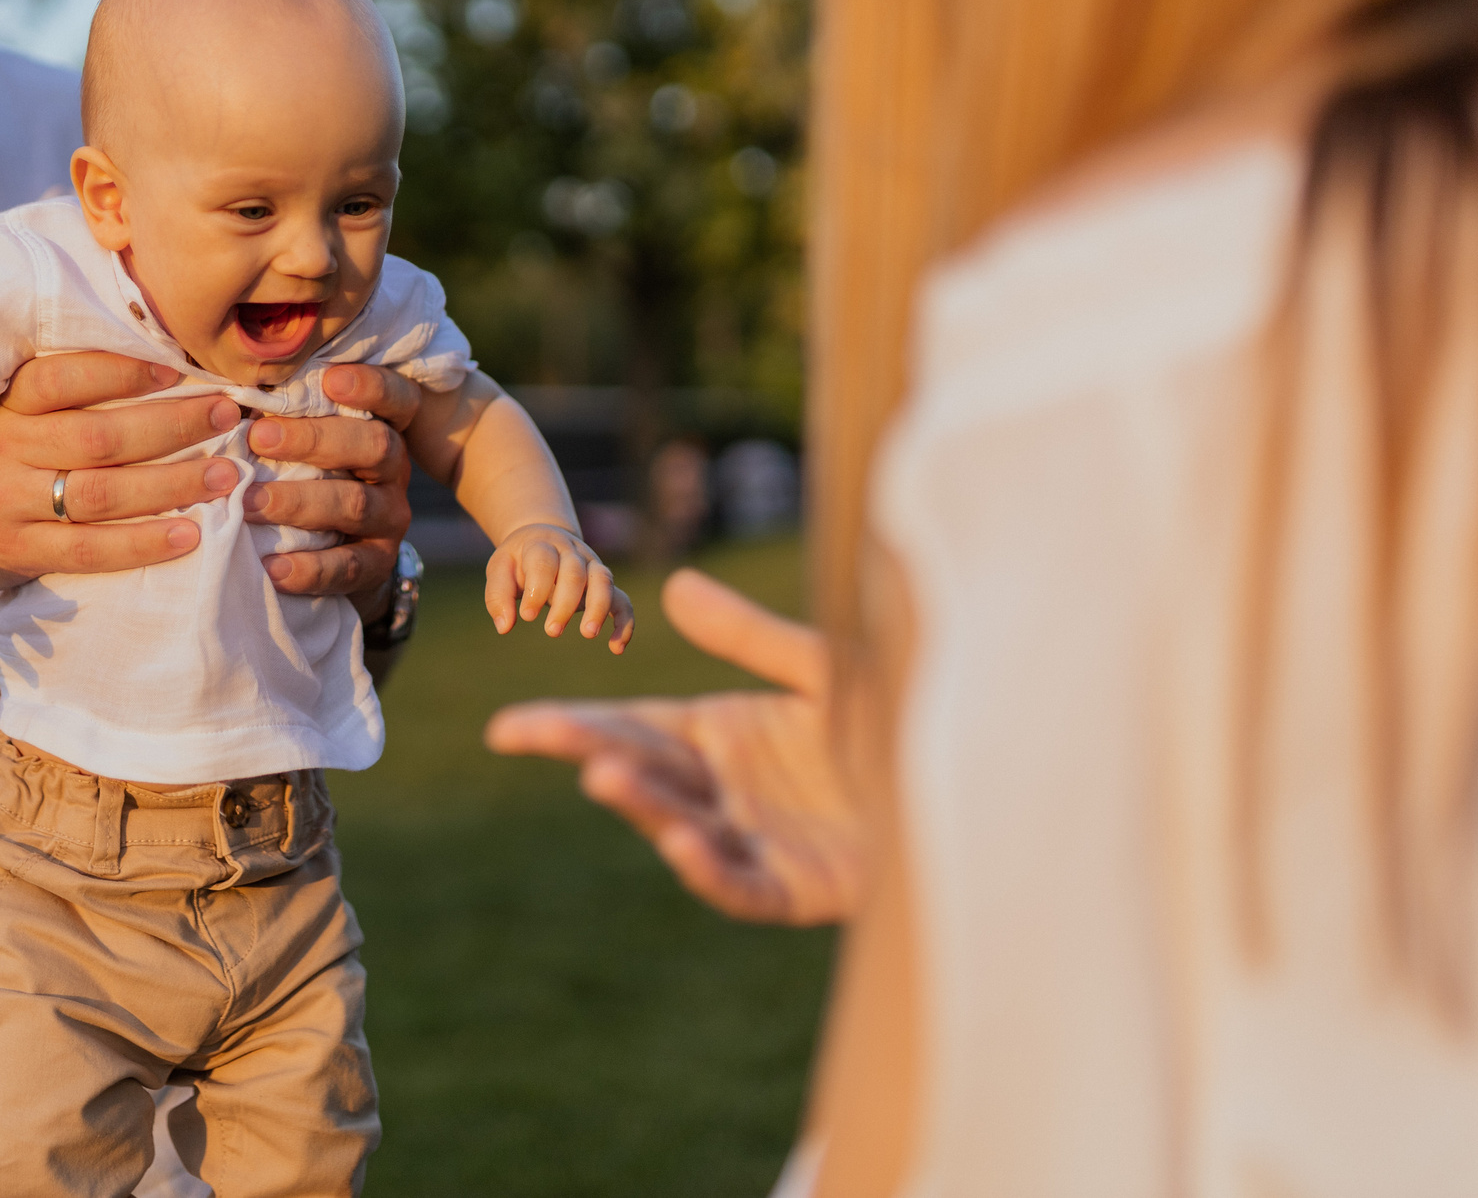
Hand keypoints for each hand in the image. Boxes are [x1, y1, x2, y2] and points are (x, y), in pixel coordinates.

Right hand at [0, 352, 239, 589]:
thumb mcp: (9, 410)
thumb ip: (63, 390)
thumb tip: (160, 356)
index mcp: (0, 403)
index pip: (59, 378)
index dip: (121, 372)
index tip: (179, 370)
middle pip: (96, 436)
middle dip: (171, 425)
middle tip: (227, 415)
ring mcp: (5, 504)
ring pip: (100, 493)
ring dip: (172, 484)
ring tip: (226, 475)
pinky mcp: (19, 552)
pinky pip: (91, 549)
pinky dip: (145, 543)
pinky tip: (191, 534)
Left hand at [244, 361, 418, 603]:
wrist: (332, 549)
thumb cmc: (301, 469)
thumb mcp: (299, 434)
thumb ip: (275, 405)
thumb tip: (217, 380)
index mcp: (382, 424)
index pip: (397, 398)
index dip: (372, 386)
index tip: (330, 379)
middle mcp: (394, 468)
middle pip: (374, 445)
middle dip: (316, 440)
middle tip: (259, 438)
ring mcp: (390, 517)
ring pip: (355, 505)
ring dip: (298, 502)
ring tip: (248, 504)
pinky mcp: (378, 564)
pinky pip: (349, 567)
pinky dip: (309, 568)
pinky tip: (271, 567)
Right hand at [483, 568, 863, 924]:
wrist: (970, 784)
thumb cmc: (898, 723)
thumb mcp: (824, 668)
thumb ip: (750, 637)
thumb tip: (673, 589)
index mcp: (719, 736)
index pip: (630, 727)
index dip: (570, 728)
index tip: (508, 727)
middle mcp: (724, 790)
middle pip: (644, 769)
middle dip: (586, 751)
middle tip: (527, 733)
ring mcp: (754, 841)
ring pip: (682, 825)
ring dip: (643, 804)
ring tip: (603, 775)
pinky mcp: (796, 888)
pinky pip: (742, 885)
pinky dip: (710, 870)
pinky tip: (683, 844)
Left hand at [485, 522, 632, 650]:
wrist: (542, 536)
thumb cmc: (518, 560)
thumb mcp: (499, 569)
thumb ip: (498, 596)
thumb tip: (505, 627)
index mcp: (542, 545)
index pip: (544, 563)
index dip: (537, 589)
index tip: (526, 617)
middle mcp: (571, 552)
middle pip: (575, 573)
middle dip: (565, 603)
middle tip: (551, 631)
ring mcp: (591, 565)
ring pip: (603, 581)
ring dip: (598, 608)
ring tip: (587, 634)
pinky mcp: (604, 584)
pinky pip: (622, 600)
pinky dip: (624, 622)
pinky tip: (616, 648)